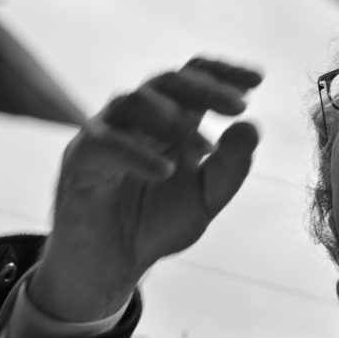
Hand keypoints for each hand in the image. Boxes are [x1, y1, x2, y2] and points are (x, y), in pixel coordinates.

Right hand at [31, 57, 262, 321]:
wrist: (113, 265)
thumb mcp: (206, 198)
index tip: (258, 79)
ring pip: (136, 102)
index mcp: (168, 120)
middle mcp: (135, 118)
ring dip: (175, 121)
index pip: (191, 77)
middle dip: (205, 89)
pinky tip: (167, 171)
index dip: (221, 72)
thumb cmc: (156, 223)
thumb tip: (252, 127)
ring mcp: (105, 133)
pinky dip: (138, 154)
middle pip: (166, 81)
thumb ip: (231, 167)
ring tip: (206, 149)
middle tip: (238, 106)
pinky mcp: (80, 159)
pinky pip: (106, 143)